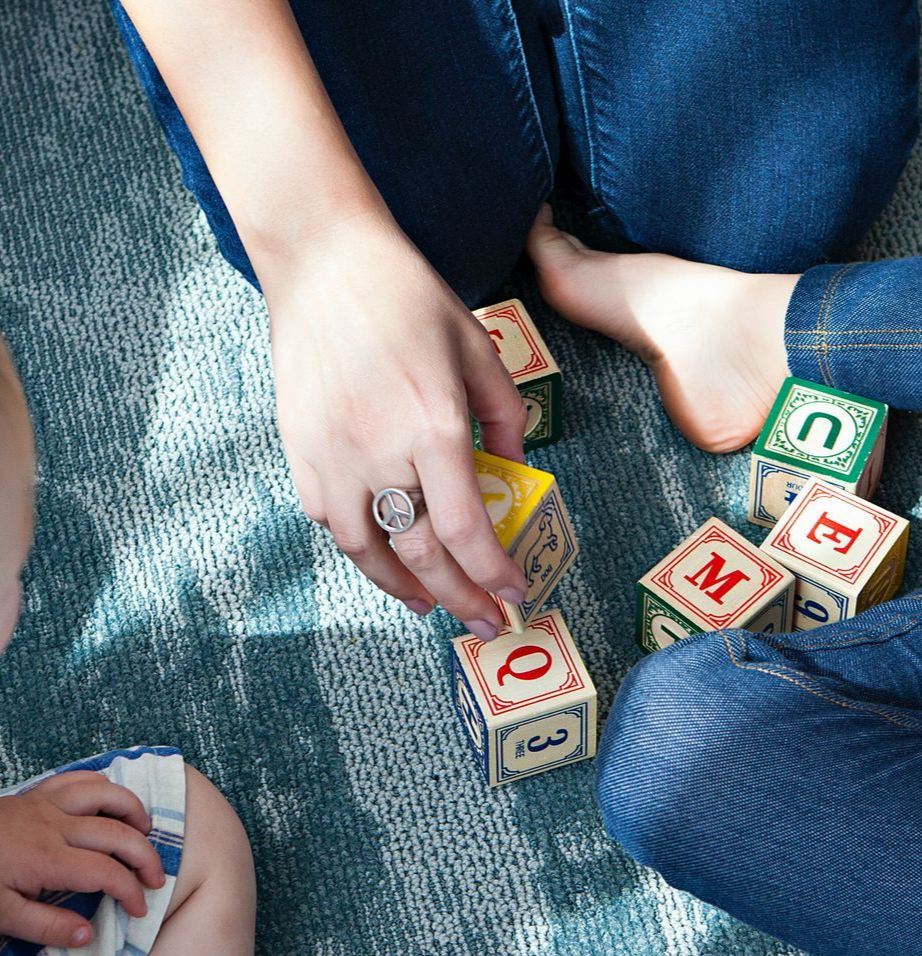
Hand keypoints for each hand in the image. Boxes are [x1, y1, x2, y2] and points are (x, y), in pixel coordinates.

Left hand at [0, 772, 163, 946]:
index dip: (131, 892)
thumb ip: (45, 926)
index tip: (139, 910)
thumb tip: (88, 934)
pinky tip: (110, 802)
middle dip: (146, 857)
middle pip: (119, 834)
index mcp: (46, 859)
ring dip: (133, 812)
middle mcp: (54, 826)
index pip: (107, 874)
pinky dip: (103, 786)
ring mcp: (46, 805)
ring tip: (144, 832)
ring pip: (106, 795)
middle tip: (156, 880)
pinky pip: (79, 778)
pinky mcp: (36, 794)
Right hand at [261, 214, 529, 637]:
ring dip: (404, 588)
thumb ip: (506, 418)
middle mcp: (380, 452)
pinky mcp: (300, 451)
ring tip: (431, 603)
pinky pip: (331, 521)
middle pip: (422, 554)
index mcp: (433, 427)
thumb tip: (516, 472)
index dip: (493, 574)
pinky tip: (384, 556)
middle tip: (485, 623)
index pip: (467, 531)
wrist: (323, 261)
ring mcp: (332, 456)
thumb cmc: (408, 299)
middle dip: (461, 599)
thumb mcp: (479, 350)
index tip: (514, 594)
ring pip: (368, 552)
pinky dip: (361, 549)